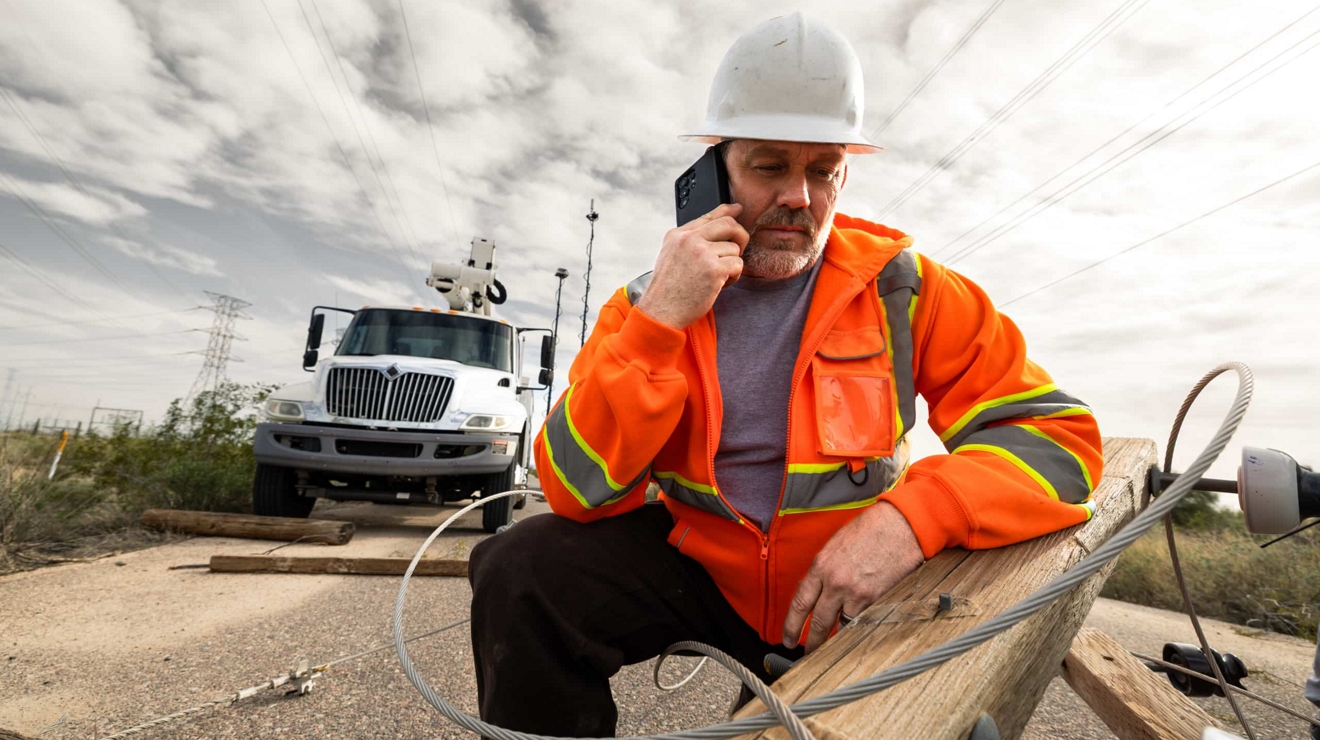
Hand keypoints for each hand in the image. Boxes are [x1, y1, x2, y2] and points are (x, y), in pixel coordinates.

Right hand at [637, 203, 748, 328]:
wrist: (661, 311)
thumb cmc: (668, 290)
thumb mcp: (671, 256)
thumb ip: (689, 242)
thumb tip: (714, 229)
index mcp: (678, 235)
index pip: (709, 215)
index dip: (727, 211)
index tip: (737, 209)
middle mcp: (689, 239)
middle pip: (728, 224)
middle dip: (740, 236)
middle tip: (739, 250)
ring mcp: (702, 253)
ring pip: (735, 249)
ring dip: (731, 265)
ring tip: (716, 278)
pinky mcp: (714, 269)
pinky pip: (737, 264)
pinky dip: (733, 277)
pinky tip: (719, 285)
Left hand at [782, 501, 923, 652]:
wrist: (899, 526)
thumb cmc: (870, 530)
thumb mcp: (836, 545)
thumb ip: (825, 570)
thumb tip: (817, 590)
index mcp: (821, 566)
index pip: (800, 604)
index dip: (791, 626)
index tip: (788, 638)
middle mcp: (834, 582)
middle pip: (818, 622)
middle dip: (811, 643)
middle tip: (806, 654)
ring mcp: (855, 593)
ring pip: (841, 626)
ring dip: (836, 640)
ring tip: (831, 650)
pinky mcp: (875, 599)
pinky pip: (861, 622)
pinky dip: (857, 628)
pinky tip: (855, 635)